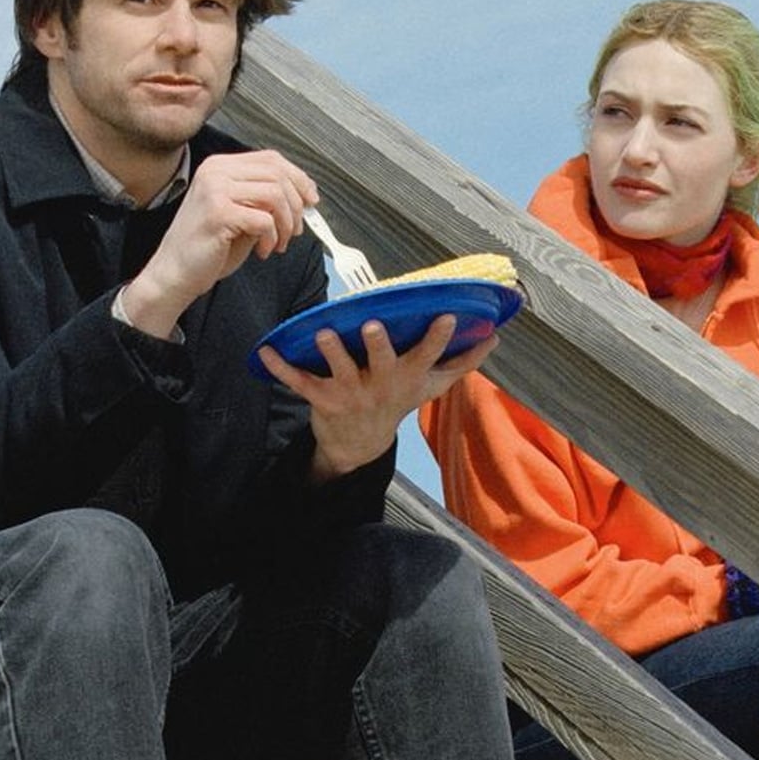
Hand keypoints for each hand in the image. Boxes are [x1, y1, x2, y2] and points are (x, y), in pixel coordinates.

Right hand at [122, 149, 318, 337]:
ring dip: (286, 224)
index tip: (311, 199)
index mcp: (220, 167)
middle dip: (296, 206)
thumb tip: (303, 195)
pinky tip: (263, 251)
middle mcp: (216, 171)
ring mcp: (215, 189)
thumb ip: (265, 200)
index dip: (298, 178)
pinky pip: (265, 220)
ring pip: (275, 195)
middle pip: (277, 174)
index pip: (271, 159)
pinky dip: (272, 238)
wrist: (175, 273)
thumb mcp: (241, 214)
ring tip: (279, 243)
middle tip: (295, 231)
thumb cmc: (207, 248)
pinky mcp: (219, 213)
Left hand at [257, 314, 498, 481]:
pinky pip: (299, 382)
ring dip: (331, 351)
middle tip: (373, 326)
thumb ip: (461, 361)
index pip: (428, 355)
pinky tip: (264, 352)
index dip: (438, 337)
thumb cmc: (398, 401)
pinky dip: (281, 367)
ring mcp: (351, 392)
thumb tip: (494, 336)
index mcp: (408, 377)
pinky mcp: (321, 398)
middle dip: (379, 345)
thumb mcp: (432, 385)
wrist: (360, 443)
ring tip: (322, 331)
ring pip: (340, 370)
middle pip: (383, 362)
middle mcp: (381, 384)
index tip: (447, 316)